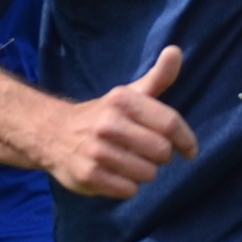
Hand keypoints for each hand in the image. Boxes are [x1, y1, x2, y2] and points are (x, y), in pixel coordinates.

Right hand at [37, 45, 197, 199]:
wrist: (52, 132)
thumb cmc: (103, 115)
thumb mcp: (129, 94)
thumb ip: (158, 76)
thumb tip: (176, 51)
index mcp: (121, 100)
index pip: (170, 123)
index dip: (186, 140)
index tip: (189, 150)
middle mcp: (107, 123)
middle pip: (162, 151)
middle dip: (161, 156)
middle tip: (147, 152)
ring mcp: (96, 151)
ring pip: (147, 174)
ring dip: (144, 172)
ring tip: (129, 162)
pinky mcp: (88, 175)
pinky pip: (129, 190)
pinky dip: (127, 186)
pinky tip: (115, 174)